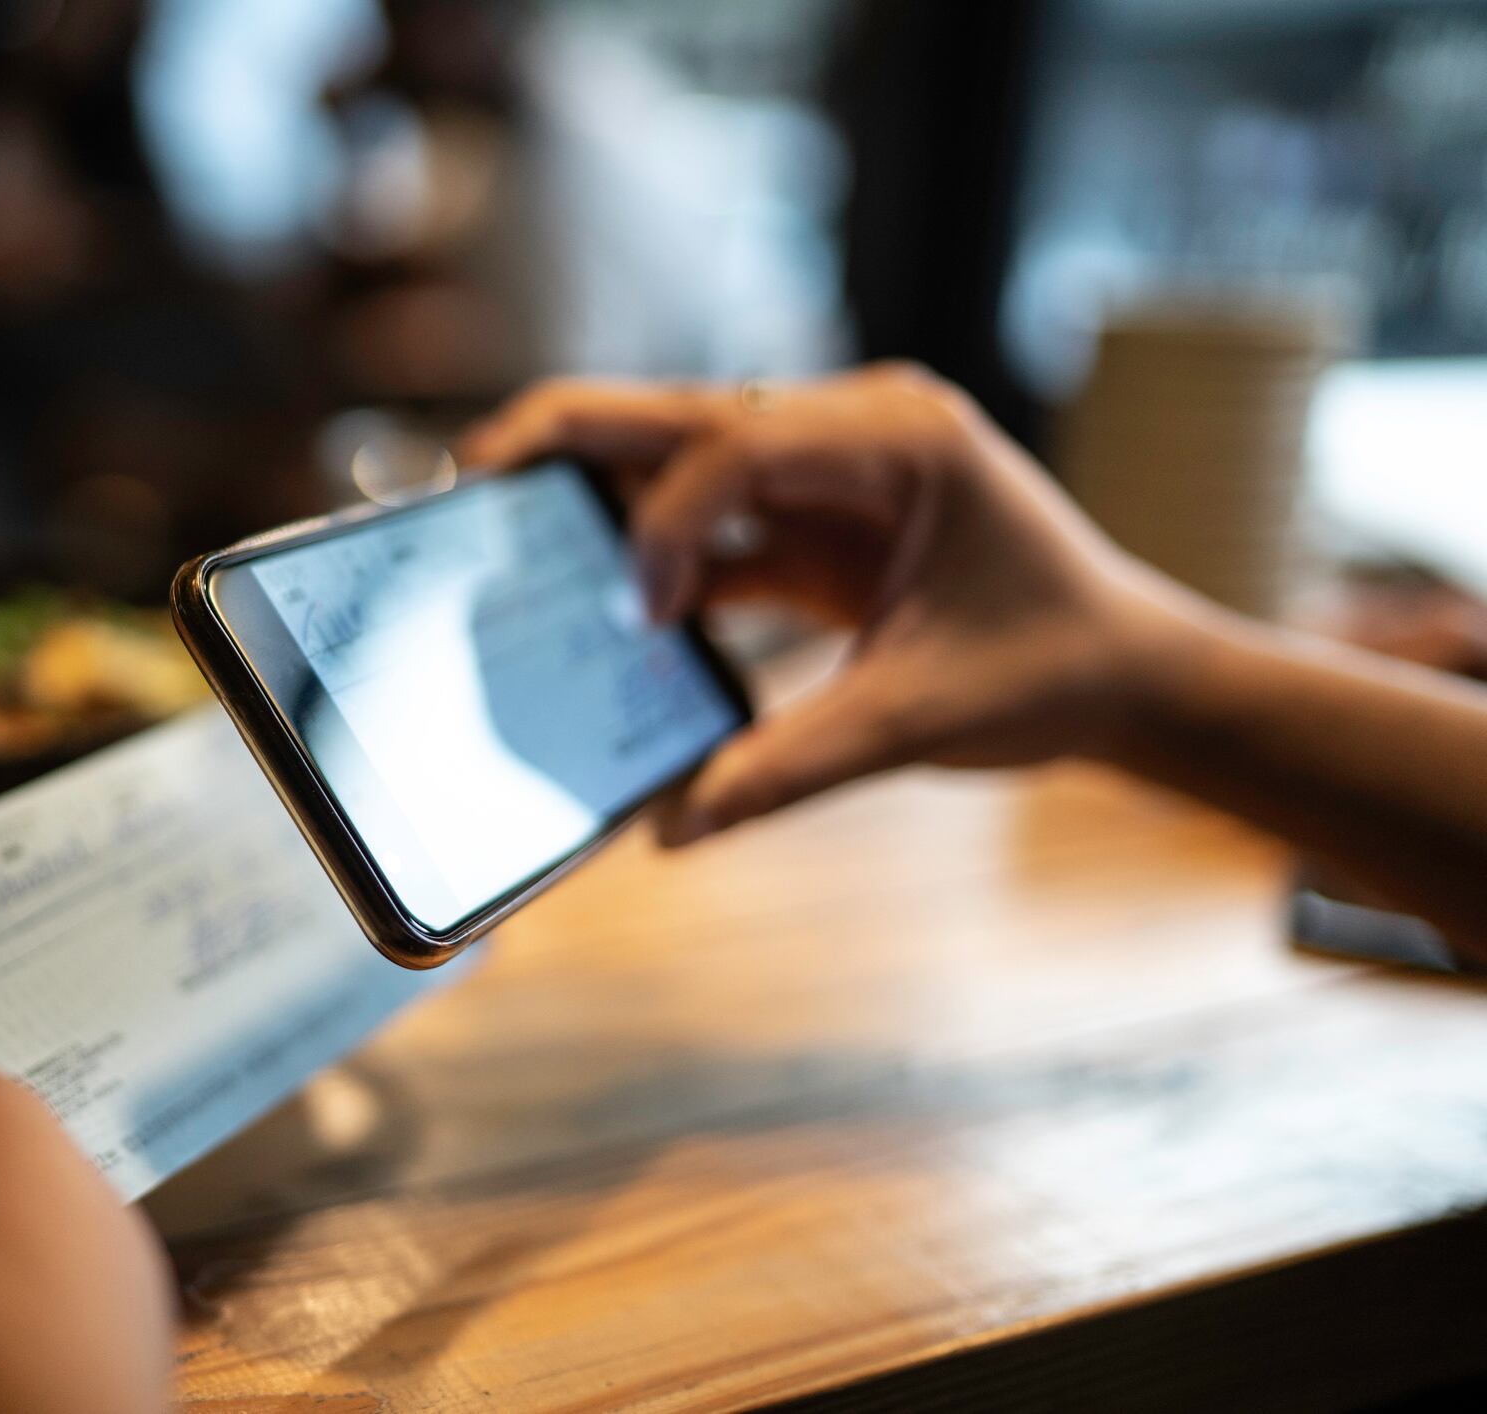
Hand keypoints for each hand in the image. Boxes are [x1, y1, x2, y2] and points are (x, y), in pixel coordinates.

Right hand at [462, 364, 1206, 843]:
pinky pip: (710, 521)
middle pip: (685, 411)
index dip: (668, 518)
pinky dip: (655, 557)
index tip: (639, 610)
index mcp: (901, 436)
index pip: (741, 441)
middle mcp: (857, 427)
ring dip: (603, 496)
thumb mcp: (921, 718)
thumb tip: (673, 826)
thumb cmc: (1054, 672)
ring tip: (507, 529)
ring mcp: (832, 468)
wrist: (1130, 675)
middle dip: (572, 438)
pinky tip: (602, 605)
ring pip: (683, 456)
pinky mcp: (817, 519)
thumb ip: (791, 766)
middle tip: (470, 477)